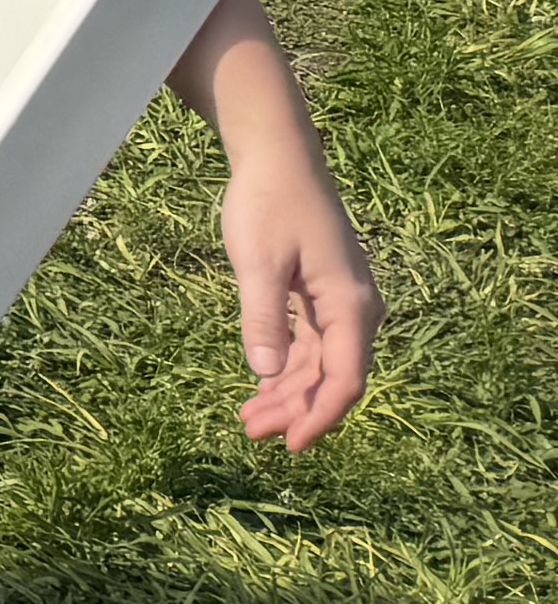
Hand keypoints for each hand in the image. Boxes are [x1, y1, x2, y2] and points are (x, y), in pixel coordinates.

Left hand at [223, 143, 379, 452]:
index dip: (320, 416)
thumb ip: (262, 316)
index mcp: (350, 305)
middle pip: (331, 377)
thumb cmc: (269, 203)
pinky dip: (288, 366)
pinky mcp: (322, 294)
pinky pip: (311, 343)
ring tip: (249, 418)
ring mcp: (340, 303)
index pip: (345, 379)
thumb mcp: (257, 261)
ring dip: (288, 392)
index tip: (291, 445)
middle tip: (251, 432)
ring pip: (319, 363)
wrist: (279, 158)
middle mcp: (355, 309)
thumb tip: (264, 372)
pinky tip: (262, 386)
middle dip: (295, 409)